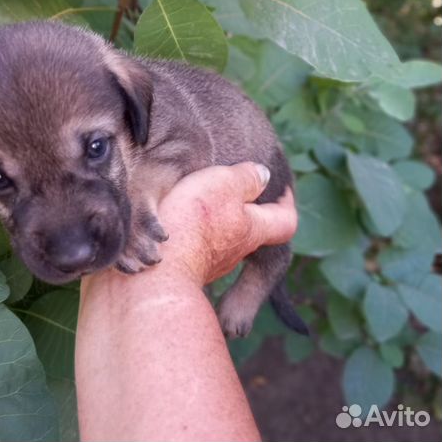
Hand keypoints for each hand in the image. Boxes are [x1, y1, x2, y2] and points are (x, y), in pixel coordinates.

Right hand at [157, 162, 297, 285]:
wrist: (158, 271)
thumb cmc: (193, 222)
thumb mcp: (224, 184)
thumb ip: (246, 178)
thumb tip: (263, 175)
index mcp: (253, 229)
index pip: (286, 221)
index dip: (287, 204)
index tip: (280, 191)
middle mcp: (237, 251)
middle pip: (253, 231)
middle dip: (246, 212)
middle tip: (232, 192)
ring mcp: (212, 264)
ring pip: (224, 241)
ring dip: (217, 224)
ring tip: (198, 203)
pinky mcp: (187, 270)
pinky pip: (198, 250)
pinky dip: (194, 236)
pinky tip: (177, 224)